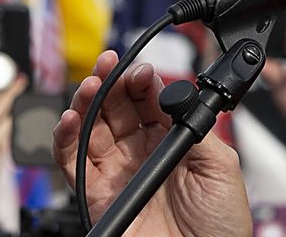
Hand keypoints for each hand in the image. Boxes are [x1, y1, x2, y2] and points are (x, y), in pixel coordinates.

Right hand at [52, 51, 250, 236]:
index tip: (141, 72)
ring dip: (86, 100)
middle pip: (116, 107)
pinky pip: (71, 161)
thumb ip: (195, 128)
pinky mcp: (96, 194)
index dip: (142, 82)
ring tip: (91, 85)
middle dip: (111, 81)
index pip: (149, 101)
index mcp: (171, 142)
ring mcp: (116, 172)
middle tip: (110, 65)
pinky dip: (65, 137)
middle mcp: (140, 153)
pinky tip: (71, 118)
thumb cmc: (219, 226)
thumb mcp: (220, 168)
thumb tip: (175, 95)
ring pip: (91, 126)